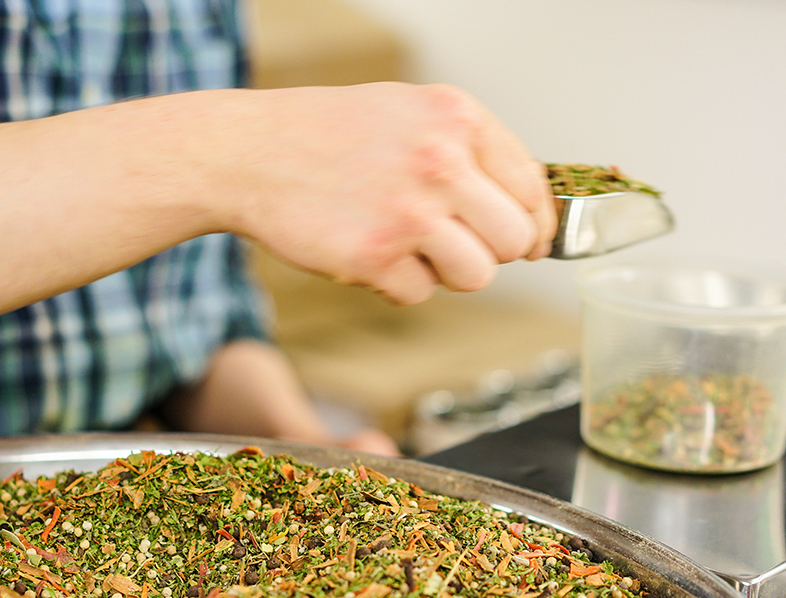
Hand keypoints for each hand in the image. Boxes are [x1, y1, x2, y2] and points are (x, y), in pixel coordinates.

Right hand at [212, 83, 557, 304]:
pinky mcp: (375, 256)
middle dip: (489, 252)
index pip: (532, 187)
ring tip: (407, 248)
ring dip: (446, 273)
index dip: (535, 225)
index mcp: (457, 118)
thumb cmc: (330, 137)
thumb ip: (471, 155)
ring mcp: (408, 211)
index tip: (531, 244)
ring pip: (477, 276)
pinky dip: (395, 285)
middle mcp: (440, 161)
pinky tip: (368, 252)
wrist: (249, 153)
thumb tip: (528, 220)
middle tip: (453, 243)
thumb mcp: (411, 115)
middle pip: (515, 241)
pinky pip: (419, 295)